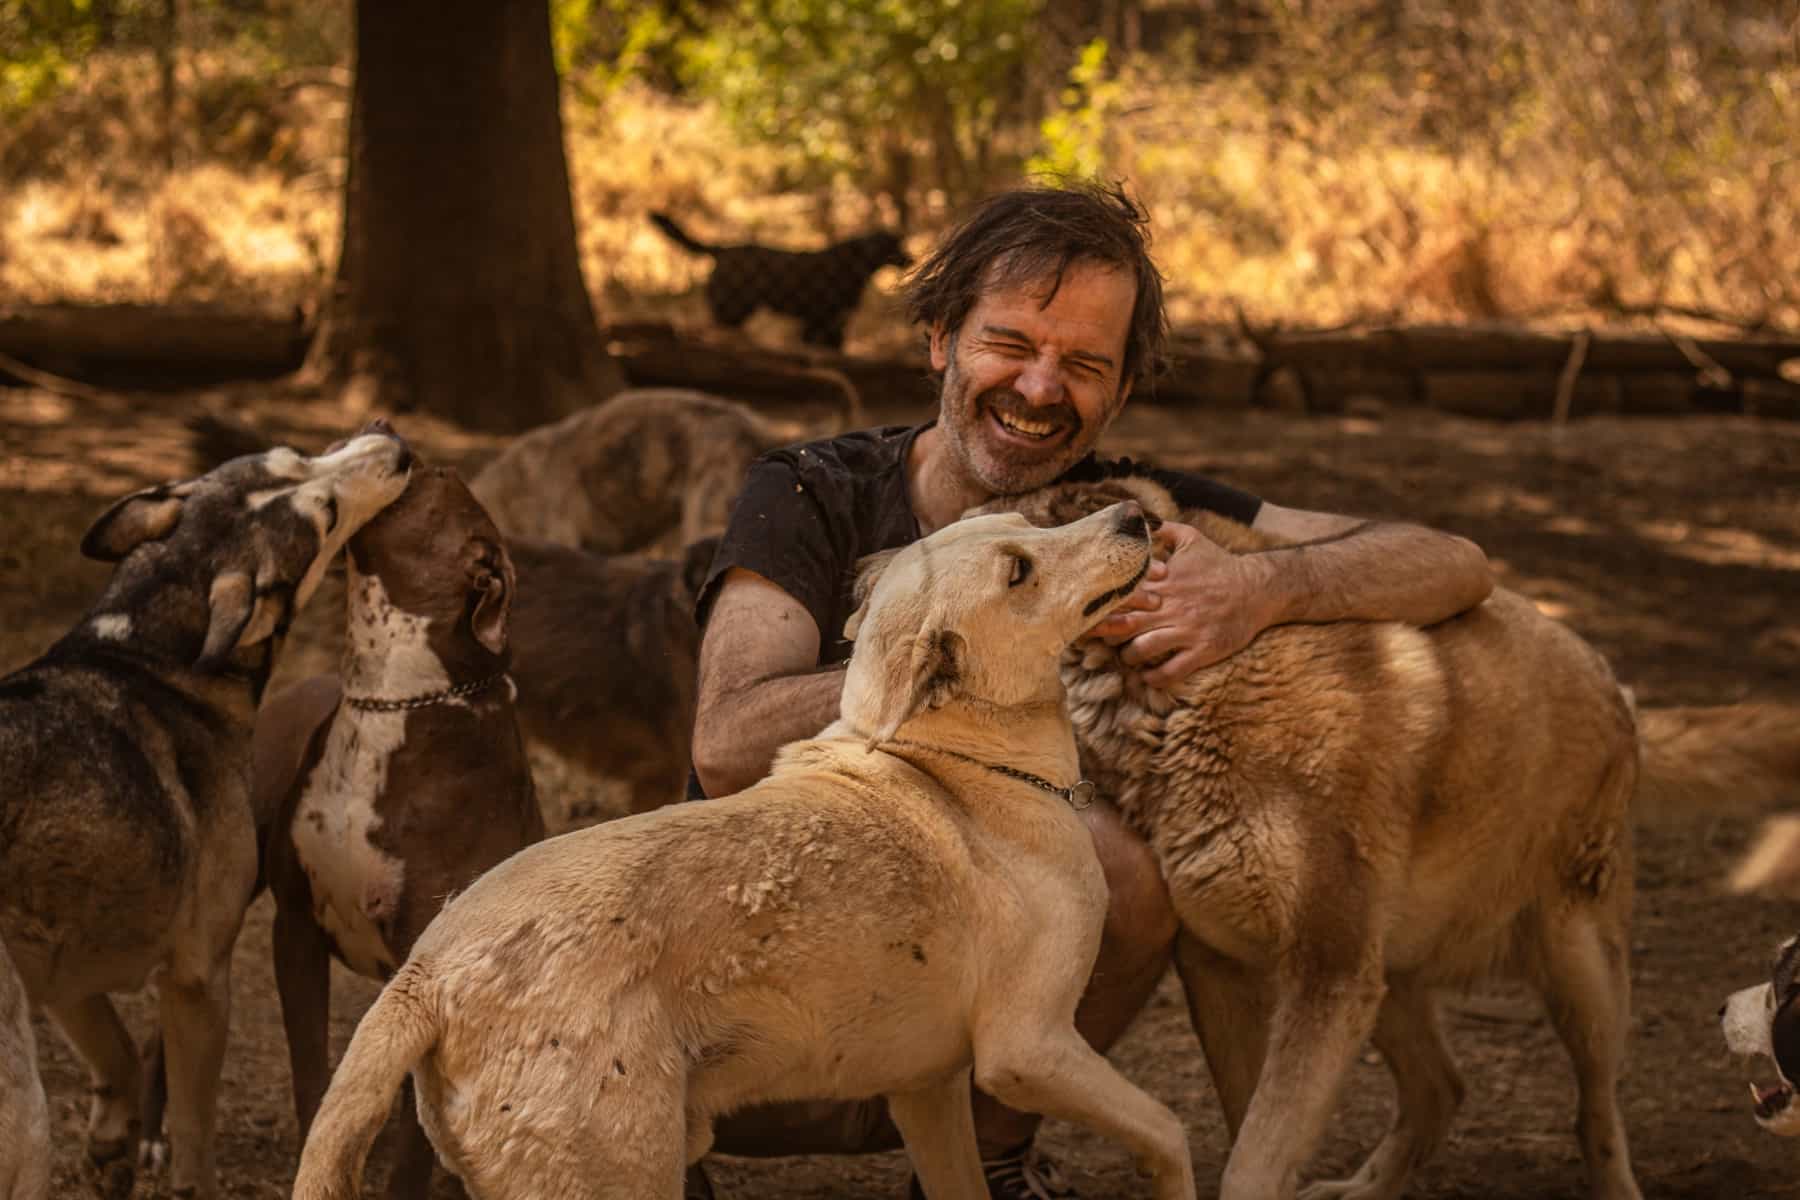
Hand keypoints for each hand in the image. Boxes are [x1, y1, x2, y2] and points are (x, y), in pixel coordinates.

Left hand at [1085, 520, 1275, 687]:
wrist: (1258, 588)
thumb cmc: (1221, 564)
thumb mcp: (1192, 539)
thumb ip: (1163, 529)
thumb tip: (1140, 518)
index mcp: (1164, 582)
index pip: (1123, 596)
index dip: (1104, 606)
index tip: (1092, 612)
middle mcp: (1171, 606)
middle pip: (1125, 624)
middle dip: (1107, 635)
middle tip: (1100, 640)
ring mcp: (1187, 630)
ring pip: (1143, 650)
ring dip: (1129, 656)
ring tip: (1127, 656)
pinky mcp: (1204, 649)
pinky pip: (1172, 670)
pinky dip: (1155, 677)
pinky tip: (1148, 677)